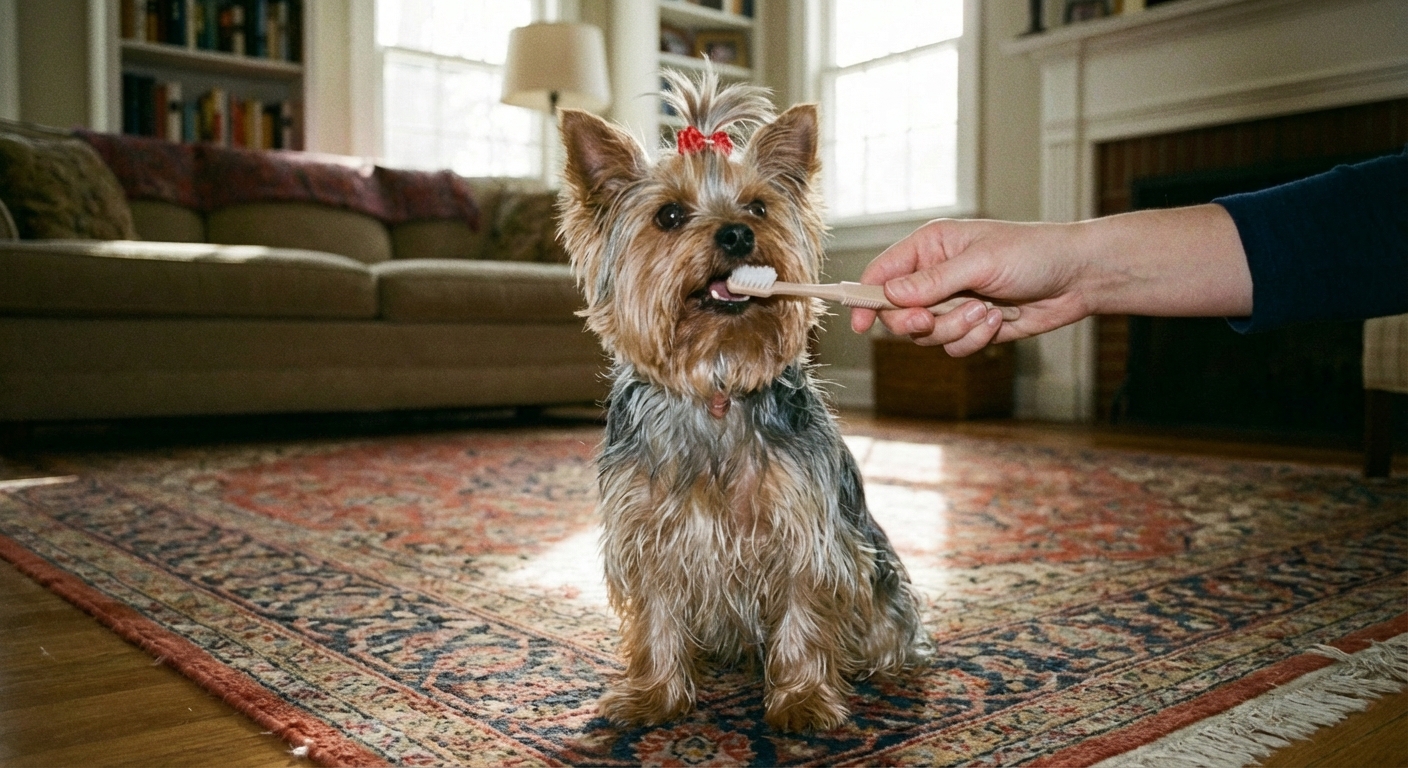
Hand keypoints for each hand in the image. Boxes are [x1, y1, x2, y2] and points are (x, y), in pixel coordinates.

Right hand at [850, 219, 1091, 356]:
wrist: (1077, 277)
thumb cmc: (1032, 253)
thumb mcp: (979, 262)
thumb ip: (932, 281)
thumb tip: (890, 294)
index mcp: (930, 248)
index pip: (882, 275)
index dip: (866, 299)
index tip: (861, 324)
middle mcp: (935, 277)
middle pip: (897, 314)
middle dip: (917, 322)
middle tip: (932, 319)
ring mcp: (952, 305)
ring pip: (926, 336)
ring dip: (956, 329)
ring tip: (987, 312)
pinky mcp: (971, 328)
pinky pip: (954, 348)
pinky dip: (975, 340)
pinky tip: (1000, 321)